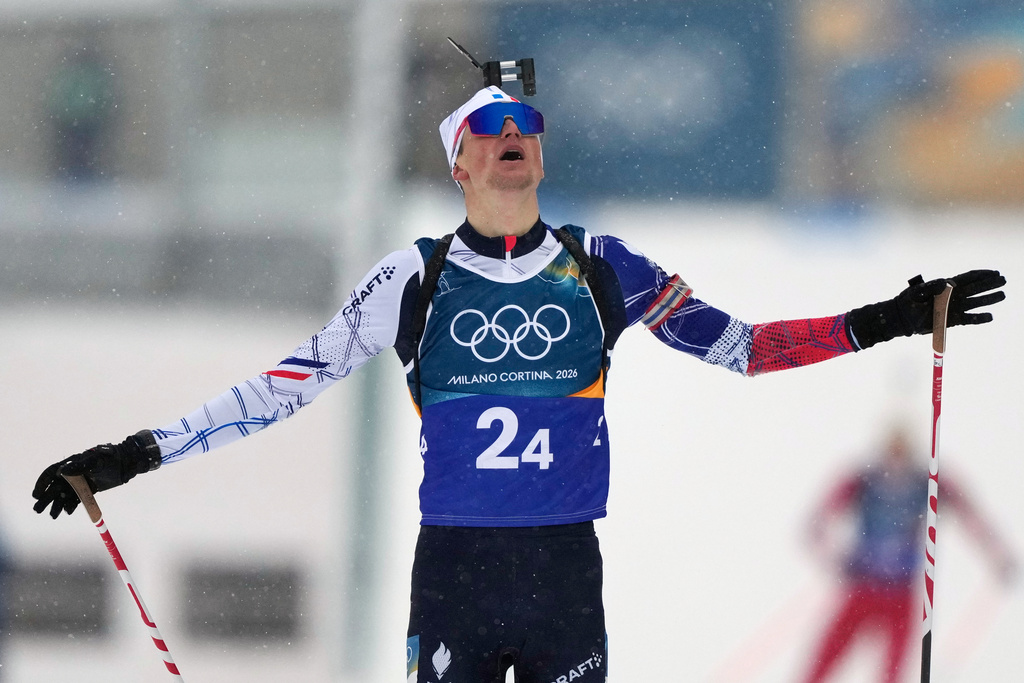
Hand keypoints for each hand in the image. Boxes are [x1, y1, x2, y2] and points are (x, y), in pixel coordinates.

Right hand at [32, 431, 161, 518]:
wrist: (126, 464)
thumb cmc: (110, 458)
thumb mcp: (95, 461)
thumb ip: (79, 466)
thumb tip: (61, 471)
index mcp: (71, 464)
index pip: (51, 473)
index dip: (42, 484)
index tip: (36, 495)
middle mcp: (73, 474)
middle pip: (55, 487)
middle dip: (46, 498)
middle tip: (38, 510)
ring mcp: (81, 483)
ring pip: (65, 495)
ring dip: (58, 505)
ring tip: (53, 515)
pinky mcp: (89, 490)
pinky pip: (77, 499)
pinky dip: (71, 506)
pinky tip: (68, 511)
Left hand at [846, 269, 1005, 348]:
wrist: (901, 318)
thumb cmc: (908, 302)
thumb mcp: (917, 291)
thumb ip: (931, 286)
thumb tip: (947, 283)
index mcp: (945, 286)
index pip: (967, 278)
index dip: (981, 274)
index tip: (994, 272)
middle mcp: (953, 297)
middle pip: (975, 289)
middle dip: (989, 284)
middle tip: (1004, 280)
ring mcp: (953, 308)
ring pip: (975, 303)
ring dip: (989, 299)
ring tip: (1002, 295)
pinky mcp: (951, 321)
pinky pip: (968, 319)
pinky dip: (979, 318)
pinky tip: (990, 317)